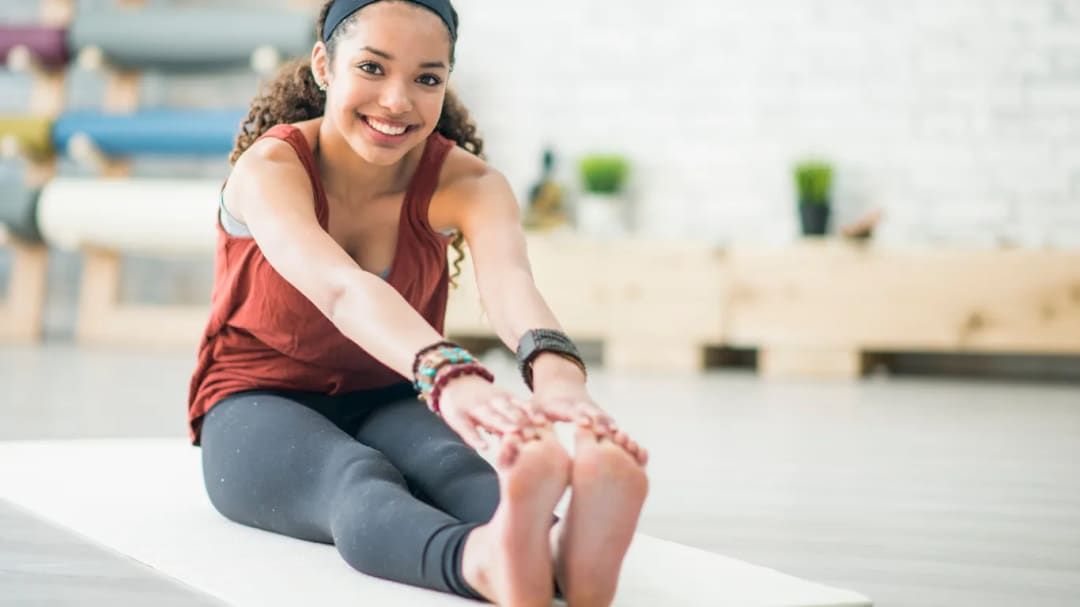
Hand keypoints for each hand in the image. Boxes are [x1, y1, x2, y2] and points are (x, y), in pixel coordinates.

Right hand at [437, 375, 545, 450]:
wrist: (451, 380)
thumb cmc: (481, 399)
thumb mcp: (500, 403)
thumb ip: (515, 417)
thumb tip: (537, 434)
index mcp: (504, 399)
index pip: (521, 407)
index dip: (533, 416)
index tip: (546, 427)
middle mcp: (491, 402)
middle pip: (509, 412)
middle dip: (522, 422)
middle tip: (534, 435)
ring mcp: (474, 409)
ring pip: (490, 417)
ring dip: (502, 425)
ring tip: (513, 434)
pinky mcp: (458, 417)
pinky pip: (466, 428)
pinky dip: (475, 438)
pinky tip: (483, 448)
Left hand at [528, 380, 648, 464]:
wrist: (559, 380)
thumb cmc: (542, 402)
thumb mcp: (533, 406)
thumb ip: (529, 418)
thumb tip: (521, 431)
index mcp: (561, 405)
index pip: (570, 410)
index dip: (578, 416)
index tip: (585, 422)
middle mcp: (580, 406)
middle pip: (592, 413)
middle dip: (600, 422)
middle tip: (609, 431)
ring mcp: (592, 410)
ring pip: (605, 419)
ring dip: (613, 428)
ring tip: (625, 439)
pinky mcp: (600, 416)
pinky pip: (612, 425)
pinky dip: (620, 433)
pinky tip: (632, 446)